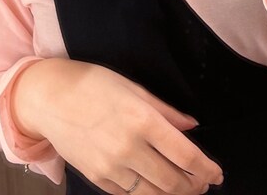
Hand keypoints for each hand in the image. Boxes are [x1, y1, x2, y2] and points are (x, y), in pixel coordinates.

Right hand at [10, 58, 223, 193]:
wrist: (49, 97)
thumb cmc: (92, 83)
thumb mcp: (132, 87)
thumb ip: (165, 110)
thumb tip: (191, 126)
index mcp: (142, 120)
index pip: (186, 155)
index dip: (207, 168)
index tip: (217, 174)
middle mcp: (129, 147)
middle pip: (174, 181)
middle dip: (195, 186)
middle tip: (203, 182)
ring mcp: (111, 167)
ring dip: (174, 194)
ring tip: (184, 188)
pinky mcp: (97, 177)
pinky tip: (155, 188)